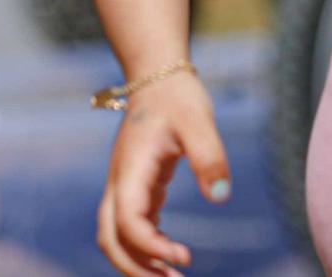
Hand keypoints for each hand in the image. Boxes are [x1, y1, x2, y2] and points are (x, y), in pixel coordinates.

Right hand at [96, 72, 229, 275]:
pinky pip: (131, 227)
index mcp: (130, 168)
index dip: (149, 245)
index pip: (127, 219)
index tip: (182, 257)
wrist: (158, 75)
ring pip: (115, 237)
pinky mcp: (136, 187)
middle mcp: (120, 182)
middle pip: (111, 238)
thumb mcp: (198, 120)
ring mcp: (124, 186)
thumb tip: (220, 196)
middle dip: (136, 268)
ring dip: (138, 262)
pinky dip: (146, 246)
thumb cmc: (177, 96)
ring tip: (175, 276)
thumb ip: (209, 157)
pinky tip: (173, 254)